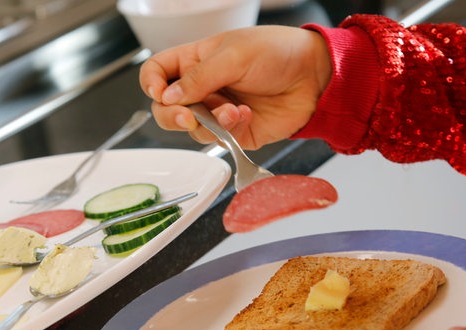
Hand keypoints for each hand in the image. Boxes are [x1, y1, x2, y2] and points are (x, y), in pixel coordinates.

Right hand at [138, 25, 331, 149]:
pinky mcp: (233, 133)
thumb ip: (199, 77)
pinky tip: (246, 115)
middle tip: (188, 116)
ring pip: (191, 128)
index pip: (156, 73)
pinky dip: (229, 130)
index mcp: (195, 60)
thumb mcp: (235, 55)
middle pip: (165, 108)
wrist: (315, 77)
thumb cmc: (278, 52)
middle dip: (173, 115)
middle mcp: (201, 87)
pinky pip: (217, 140)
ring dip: (210, 122)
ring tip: (234, 110)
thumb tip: (168, 97)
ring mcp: (216, 112)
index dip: (151, 83)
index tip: (160, 93)